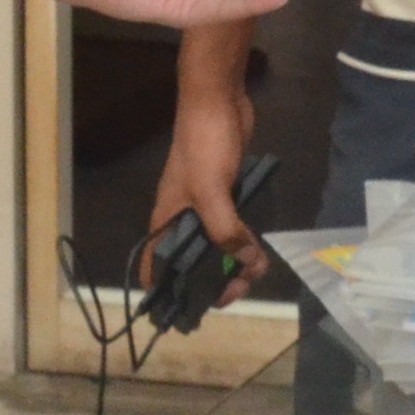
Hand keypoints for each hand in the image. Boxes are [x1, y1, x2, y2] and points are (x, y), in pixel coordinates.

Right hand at [144, 62, 267, 294]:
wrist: (217, 101)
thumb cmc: (204, 146)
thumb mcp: (211, 191)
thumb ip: (226, 229)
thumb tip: (245, 262)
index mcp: (167, 221)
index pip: (157, 266)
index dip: (167, 292)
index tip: (189, 312)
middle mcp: (181, 219)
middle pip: (192, 263)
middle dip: (214, 280)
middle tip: (238, 290)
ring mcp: (204, 208)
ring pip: (216, 247)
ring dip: (234, 263)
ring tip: (257, 270)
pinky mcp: (225, 196)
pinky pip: (232, 229)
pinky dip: (243, 243)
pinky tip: (258, 251)